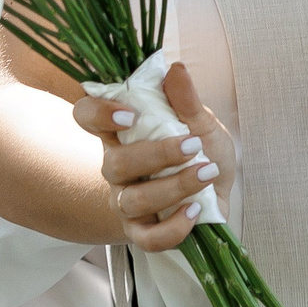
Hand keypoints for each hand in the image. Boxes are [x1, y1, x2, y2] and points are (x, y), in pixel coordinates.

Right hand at [72, 61, 235, 253]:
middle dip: (156, 154)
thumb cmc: (202, 153)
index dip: (97, 114)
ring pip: (133, 200)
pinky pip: (148, 238)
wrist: (221, 193)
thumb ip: (186, 100)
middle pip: (114, 164)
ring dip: (174, 186)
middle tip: (193, 144)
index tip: (131, 112)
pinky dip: (173, 227)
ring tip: (207, 172)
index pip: (86, 117)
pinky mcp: (144, 232)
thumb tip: (175, 69)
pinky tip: (195, 210)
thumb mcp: (202, 123)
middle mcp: (118, 169)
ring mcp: (127, 203)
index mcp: (123, 135)